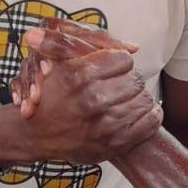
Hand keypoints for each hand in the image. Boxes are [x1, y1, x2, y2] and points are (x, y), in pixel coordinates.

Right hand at [17, 35, 161, 165]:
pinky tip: (137, 112)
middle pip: (135, 79)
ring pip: (144, 99)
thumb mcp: (58, 63)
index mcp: (80, 75)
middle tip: (118, 85)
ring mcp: (106, 123)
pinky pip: (150, 121)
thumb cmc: (50, 96)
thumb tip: (128, 44)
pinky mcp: (116, 142)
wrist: (37, 134)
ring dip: (137, 97)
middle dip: (128, 80)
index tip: (112, 68)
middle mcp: (93, 99)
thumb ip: (85, 45)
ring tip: (124, 99)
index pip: (124, 58)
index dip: (118, 61)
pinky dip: (149, 115)